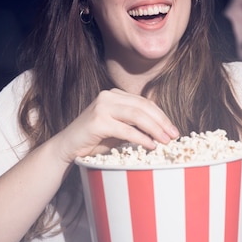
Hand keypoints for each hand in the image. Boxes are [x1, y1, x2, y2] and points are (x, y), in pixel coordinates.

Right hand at [53, 88, 178, 163]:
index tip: (173, 130)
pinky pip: (126, 130)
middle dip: (162, 122)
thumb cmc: (95, 139)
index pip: (145, 103)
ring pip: (137, 116)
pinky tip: (150, 145)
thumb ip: (136, 123)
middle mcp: (109, 96)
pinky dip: (141, 138)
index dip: (162, 116)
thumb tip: (163, 129)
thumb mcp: (119, 128)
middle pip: (143, 107)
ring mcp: (102, 107)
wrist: (67, 147)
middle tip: (174, 136)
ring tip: (165, 141)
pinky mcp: (98, 121)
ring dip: (155, 129)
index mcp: (115, 94)